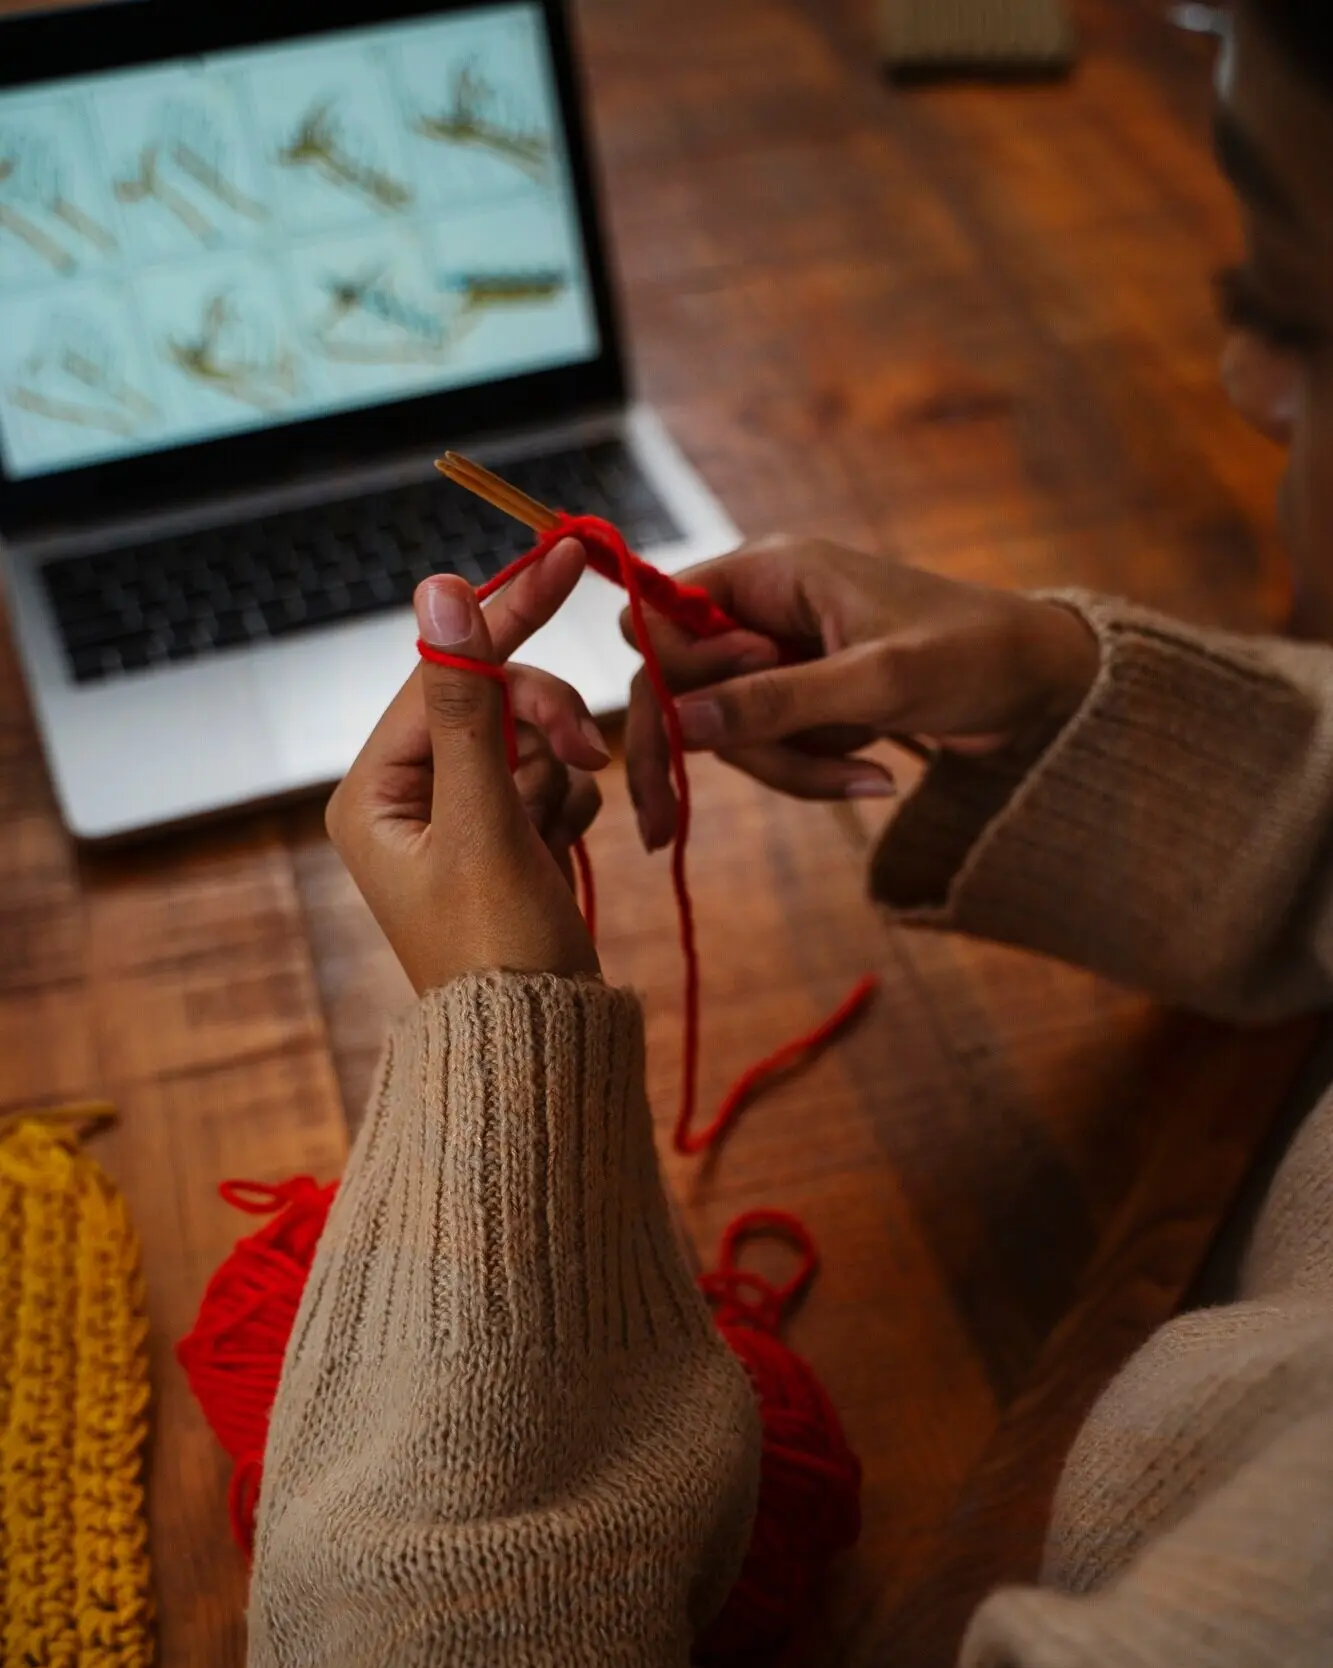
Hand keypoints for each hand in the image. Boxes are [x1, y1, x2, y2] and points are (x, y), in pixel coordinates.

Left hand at [327, 541, 607, 992]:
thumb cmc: (499, 949)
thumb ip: (467, 699)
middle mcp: (407, 800)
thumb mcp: (484, 818)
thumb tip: (438, 583)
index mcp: (374, 792)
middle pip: (491, 700)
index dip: (506, 623)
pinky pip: (550, 782)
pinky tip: (562, 850)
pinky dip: (569, 805)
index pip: (443, 671)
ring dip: (560, 774)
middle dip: (544, 723)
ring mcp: (459, 823)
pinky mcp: (504, 844)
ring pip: (530, 740)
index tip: (566, 562)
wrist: (542, 1049)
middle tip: (587, 746)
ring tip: (553, 837)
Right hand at [623, 536, 1098, 848]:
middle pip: (684, 686)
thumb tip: (678, 723)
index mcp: (771, 572)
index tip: (708, 720)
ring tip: (868, 776)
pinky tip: (874, 774)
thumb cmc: (975, 658)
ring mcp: (784, 656)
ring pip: (730, 730)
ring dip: (789, 768)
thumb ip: (776, 701)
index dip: (672, 678)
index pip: (658, 619)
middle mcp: (765, 607)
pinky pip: (775, 748)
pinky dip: (815, 772)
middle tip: (663, 830)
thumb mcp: (876, 682)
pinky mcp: (808, 699)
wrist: (1047, 688)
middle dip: (720, 748)